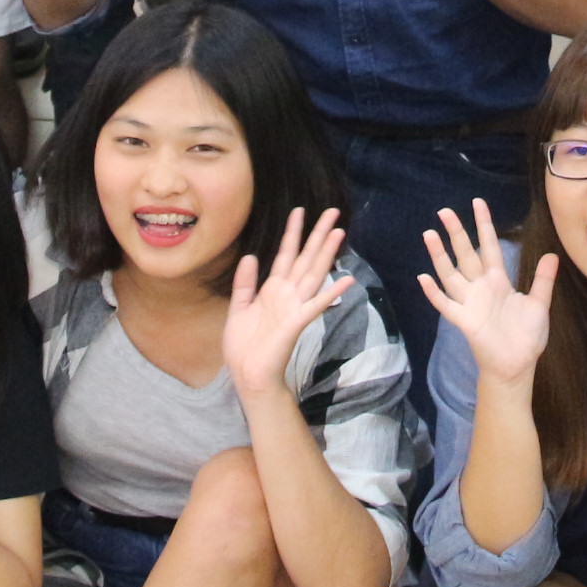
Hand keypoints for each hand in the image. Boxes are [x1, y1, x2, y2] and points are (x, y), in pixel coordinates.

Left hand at [223, 208, 356, 400]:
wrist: (248, 375)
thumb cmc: (244, 346)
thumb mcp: (238, 308)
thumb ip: (244, 283)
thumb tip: (251, 255)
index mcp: (272, 290)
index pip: (285, 254)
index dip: (292, 233)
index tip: (299, 211)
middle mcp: (287, 294)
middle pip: (306, 258)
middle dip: (318, 235)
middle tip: (332, 211)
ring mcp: (295, 307)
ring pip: (314, 273)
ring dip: (327, 254)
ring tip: (340, 232)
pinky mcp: (297, 322)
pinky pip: (316, 304)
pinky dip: (332, 292)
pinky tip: (348, 279)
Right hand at [416, 199, 557, 385]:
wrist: (518, 366)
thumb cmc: (527, 337)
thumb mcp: (539, 305)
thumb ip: (543, 280)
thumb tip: (552, 254)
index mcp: (498, 281)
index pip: (490, 246)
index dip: (484, 225)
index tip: (477, 203)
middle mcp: (481, 288)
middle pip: (466, 254)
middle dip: (456, 232)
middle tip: (444, 210)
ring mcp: (470, 303)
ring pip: (451, 274)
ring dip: (439, 256)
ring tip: (429, 234)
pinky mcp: (465, 321)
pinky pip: (446, 305)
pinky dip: (434, 293)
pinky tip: (423, 278)